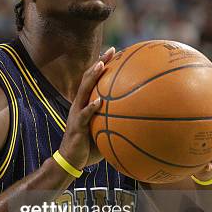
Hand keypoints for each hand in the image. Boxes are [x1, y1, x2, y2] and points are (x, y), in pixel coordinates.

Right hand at [59, 47, 115, 169]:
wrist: (71, 161)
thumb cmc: (89, 148)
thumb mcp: (104, 132)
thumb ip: (117, 124)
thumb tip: (141, 122)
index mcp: (85, 104)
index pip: (93, 80)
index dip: (102, 65)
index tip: (114, 53)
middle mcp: (79, 105)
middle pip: (88, 79)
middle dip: (99, 64)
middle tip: (110, 51)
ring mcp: (76, 114)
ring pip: (83, 91)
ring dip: (92, 78)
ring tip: (101, 66)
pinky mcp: (76, 126)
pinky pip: (84, 115)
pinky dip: (91, 108)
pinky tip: (99, 102)